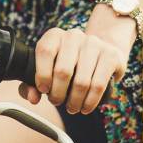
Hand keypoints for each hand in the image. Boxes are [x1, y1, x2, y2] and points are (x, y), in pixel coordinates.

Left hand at [19, 4, 135, 113]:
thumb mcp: (47, 69)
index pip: (45, 51)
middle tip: (57, 102)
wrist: (99, 52)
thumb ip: (31, 84)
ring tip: (72, 107)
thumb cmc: (68, 63)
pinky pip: (99, 85)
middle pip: (63, 70)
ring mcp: (94, 44)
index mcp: (54, 35)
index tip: (43, 90)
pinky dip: (90, 101)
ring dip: (74, 101)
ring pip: (81, 81)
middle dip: (58, 94)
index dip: (42, 74)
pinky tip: (85, 107)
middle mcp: (74, 36)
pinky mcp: (110, 56)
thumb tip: (32, 97)